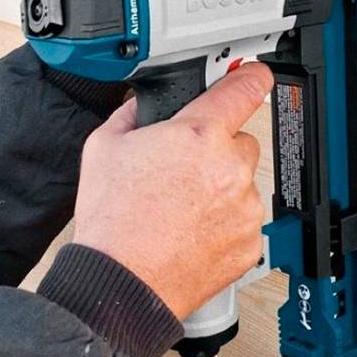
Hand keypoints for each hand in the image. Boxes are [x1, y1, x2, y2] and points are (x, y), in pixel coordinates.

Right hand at [71, 63, 272, 319]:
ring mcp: (244, 207)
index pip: (244, 88)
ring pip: (241, 182)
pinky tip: (191, 230)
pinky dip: (225, 222)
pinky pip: (244, 219)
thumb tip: (145, 103)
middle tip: (182, 171)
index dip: (249, 76)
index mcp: (198, 135)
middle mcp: (229, 167)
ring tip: (180, 208)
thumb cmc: (113, 221)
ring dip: (220, 188)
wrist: (121, 281)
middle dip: (215, 149)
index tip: (253, 75)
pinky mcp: (250, 241)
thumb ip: (133, 112)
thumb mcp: (103, 146)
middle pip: (240, 140)